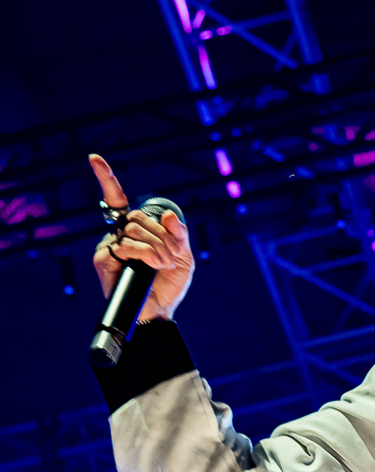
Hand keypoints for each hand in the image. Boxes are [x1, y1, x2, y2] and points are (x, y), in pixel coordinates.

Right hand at [88, 152, 193, 320]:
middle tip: (171, 257)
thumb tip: (168, 215)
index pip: (117, 199)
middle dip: (163, 236)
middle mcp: (119, 235)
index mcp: (135, 230)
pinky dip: (146, 254)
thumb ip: (179, 234)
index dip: (106, 179)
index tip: (94, 158)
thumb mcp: (183, 256)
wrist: (158, 312)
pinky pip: (127, 245)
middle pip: (139, 217)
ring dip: (158, 248)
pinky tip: (152, 267)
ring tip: (164, 265)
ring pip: (135, 230)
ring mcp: (110, 246)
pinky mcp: (105, 259)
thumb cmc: (168, 286)